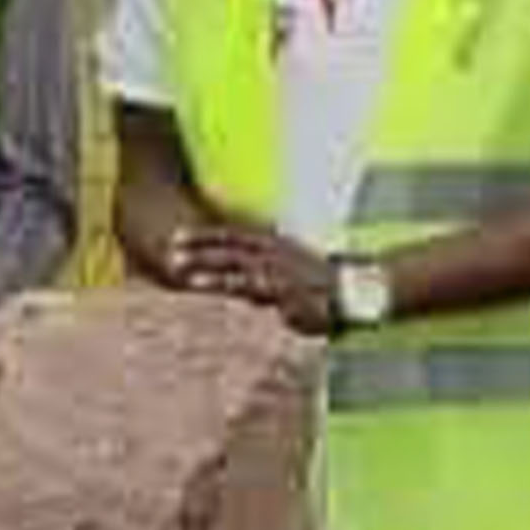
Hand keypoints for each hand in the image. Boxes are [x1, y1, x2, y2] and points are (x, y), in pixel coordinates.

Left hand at [165, 217, 338, 335]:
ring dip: (207, 266)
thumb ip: (267, 278)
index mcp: (275, 245)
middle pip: (229, 246)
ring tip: (181, 271)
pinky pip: (249, 286)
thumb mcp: (294, 274)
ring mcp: (279, 271)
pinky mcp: (284, 291)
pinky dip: (224, 284)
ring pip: (235, 264)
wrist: (359, 293)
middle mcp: (274, 253)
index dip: (206, 236)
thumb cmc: (327, 286)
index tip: (178, 237)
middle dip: (199, 247)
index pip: (234, 236)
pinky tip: (202, 286)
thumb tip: (248, 292)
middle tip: (169, 250)